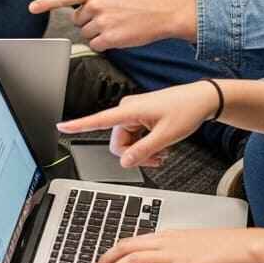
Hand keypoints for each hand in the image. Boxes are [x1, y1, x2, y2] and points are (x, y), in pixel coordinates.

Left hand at [28, 0, 195, 49]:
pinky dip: (104, 44)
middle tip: (110, 18)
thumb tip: (78, 12)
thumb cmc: (140, 1)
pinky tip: (118, 36)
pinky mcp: (109, 37)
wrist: (164, 11)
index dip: (46, 2)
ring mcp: (102, 21)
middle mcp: (96, 3)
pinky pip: (95, 45)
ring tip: (117, 25)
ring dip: (98, 34)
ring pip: (86, 34)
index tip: (32, 8)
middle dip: (89, 22)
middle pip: (77, 20)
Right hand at [56, 83, 218, 167]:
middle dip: (133, 154)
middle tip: (156, 159)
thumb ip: (143, 151)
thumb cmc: (186, 110)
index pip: (98, 119)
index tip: (61, 127)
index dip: (78, 125)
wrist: (202, 100)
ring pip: (127, 142)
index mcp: (130, 110)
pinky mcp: (141, 116)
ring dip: (142, 152)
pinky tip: (161, 147)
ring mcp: (134, 113)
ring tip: (162, 153)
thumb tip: (124, 162)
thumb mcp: (166, 136)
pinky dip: (146, 145)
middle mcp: (128, 110)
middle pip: (117, 141)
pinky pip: (135, 137)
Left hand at [92, 227, 263, 262]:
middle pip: (125, 247)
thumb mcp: (195, 247)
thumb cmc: (228, 248)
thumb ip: (178, 253)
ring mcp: (171, 255)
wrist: (245, 248)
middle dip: (106, 259)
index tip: (105, 259)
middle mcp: (166, 241)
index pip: (133, 239)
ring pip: (130, 260)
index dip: (114, 249)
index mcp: (170, 234)